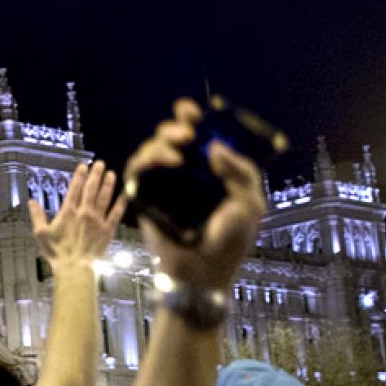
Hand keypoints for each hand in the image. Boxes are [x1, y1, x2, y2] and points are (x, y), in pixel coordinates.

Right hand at [30, 160, 124, 268]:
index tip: (84, 166)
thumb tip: (31, 201)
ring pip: (104, 198)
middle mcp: (84, 212)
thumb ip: (37, 216)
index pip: (75, 189)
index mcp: (68, 212)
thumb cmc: (56, 252)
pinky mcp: (108, 230)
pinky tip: (125, 195)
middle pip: (91, 189)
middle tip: (100, 164)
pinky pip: (116, 214)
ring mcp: (98, 220)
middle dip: (96, 175)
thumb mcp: (41, 233)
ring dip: (108, 185)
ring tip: (111, 174)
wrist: (75, 267)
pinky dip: (120, 204)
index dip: (79, 176)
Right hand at [125, 99, 265, 290]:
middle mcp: (188, 174)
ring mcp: (165, 185)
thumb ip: (241, 173)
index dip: (200, 121)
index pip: (205, 138)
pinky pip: (136, 171)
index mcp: (216, 172)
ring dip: (161, 143)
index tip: (198, 111)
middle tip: (186, 132)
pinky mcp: (144, 197)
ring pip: (154, 150)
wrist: (201, 274)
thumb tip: (214, 148)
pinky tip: (163, 163)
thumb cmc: (230, 243)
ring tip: (175, 153)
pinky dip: (145, 160)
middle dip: (178, 127)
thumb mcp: (249, 205)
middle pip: (176, 138)